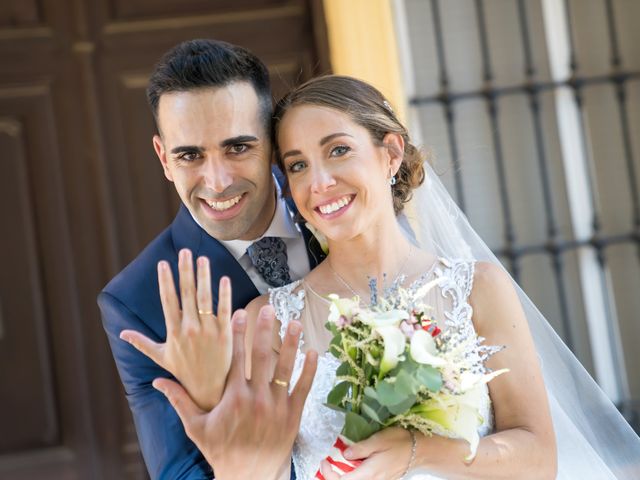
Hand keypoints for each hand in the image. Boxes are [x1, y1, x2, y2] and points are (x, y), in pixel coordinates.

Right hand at [120, 248, 231, 409]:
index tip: (163, 264)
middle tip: (184, 252)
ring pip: (205, 299)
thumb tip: (122, 333)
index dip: (165, 281)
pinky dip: (224, 295)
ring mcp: (208, 332)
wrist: (208, 392)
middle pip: (186, 294)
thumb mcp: (161, 357)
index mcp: (173, 332)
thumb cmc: (184, 373)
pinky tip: (223, 279)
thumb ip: (141, 342)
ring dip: (204, 277)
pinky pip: (224, 311)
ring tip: (202, 258)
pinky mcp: (225, 335)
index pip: (168, 301)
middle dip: (185, 271)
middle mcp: (190, 329)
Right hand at [153, 305, 317, 479]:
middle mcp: (256, 398)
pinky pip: (303, 388)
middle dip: (265, 330)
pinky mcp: (293, 415)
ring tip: (294, 323)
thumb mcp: (196, 428)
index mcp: (233, 398)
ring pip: (285, 369)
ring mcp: (277, 406)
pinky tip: (313, 352)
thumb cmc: (221, 451)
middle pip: (262, 357)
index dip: (238, 334)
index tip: (240, 312)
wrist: (248, 478)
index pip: (235, 358)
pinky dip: (309, 370)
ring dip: (290, 344)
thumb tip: (157, 381)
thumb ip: (180, 401)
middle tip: (269, 309)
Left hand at [319, 428, 413, 479]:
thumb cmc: (399, 442)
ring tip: (335, 464)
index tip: (324, 461)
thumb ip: (360, 448)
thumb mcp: (379, 440)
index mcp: (369, 473)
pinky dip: (352, 475)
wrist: (419, 451)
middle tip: (326, 464)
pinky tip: (350, 465)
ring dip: (343, 476)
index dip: (329, 475)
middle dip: (333, 477)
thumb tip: (344, 454)